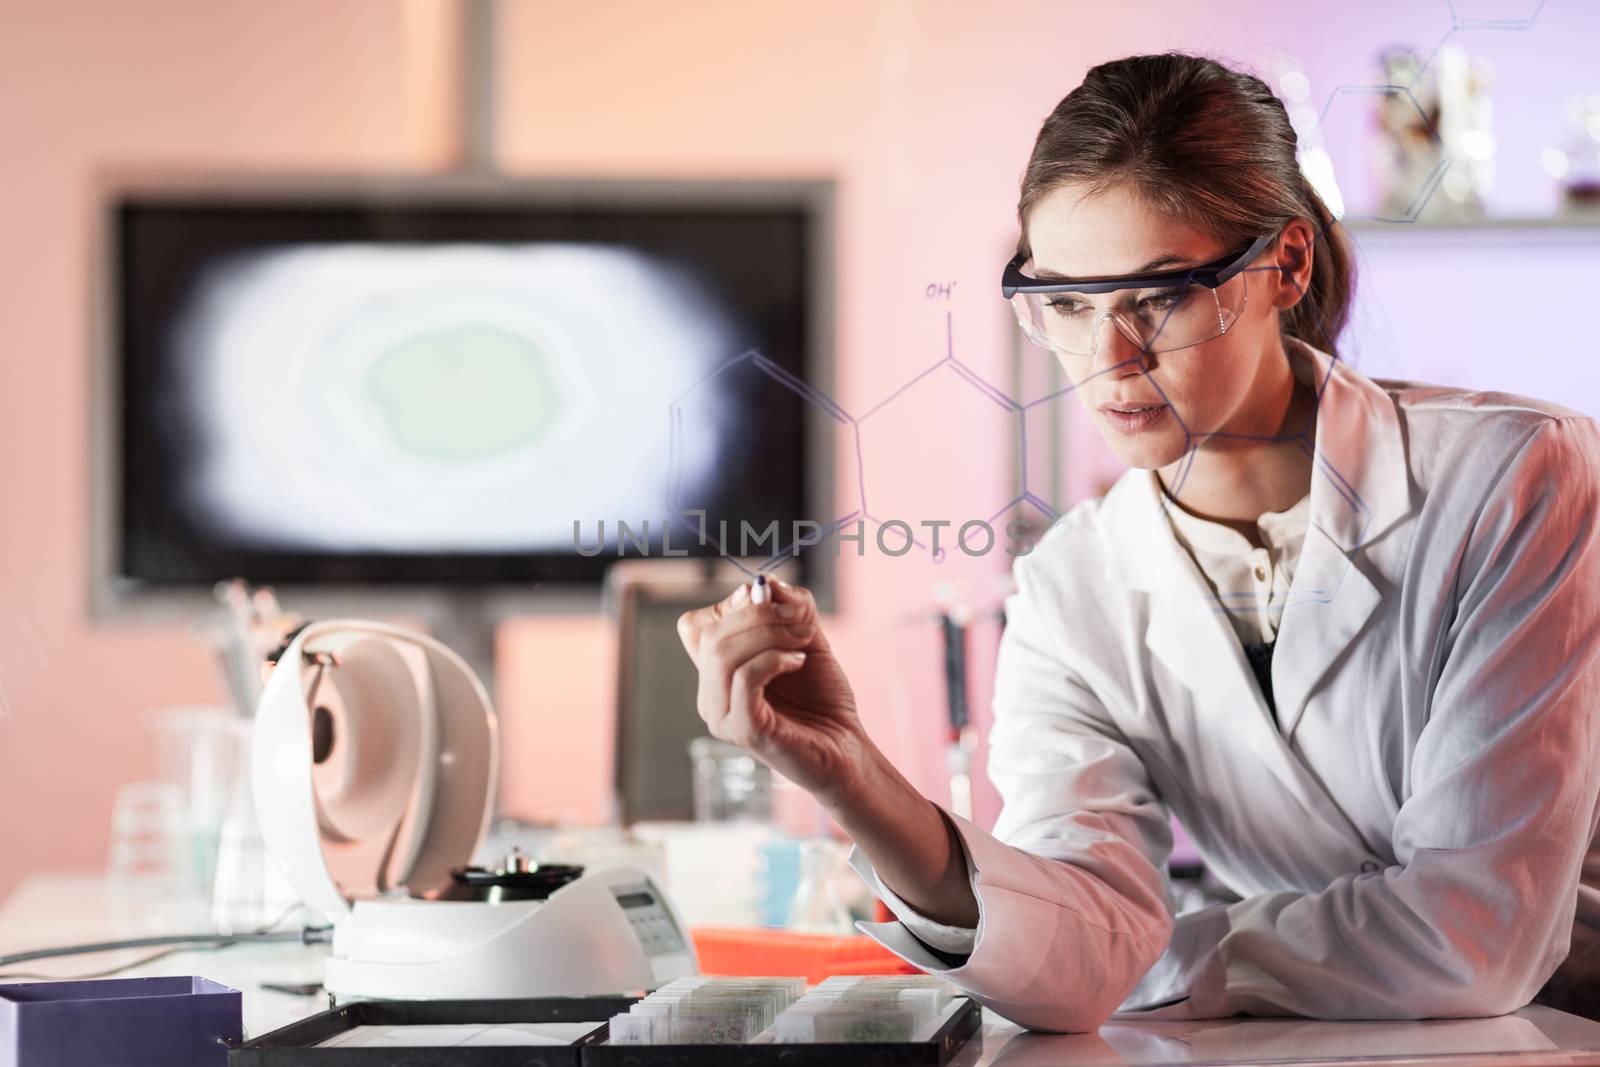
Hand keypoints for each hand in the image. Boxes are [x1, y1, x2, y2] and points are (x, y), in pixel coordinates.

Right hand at [676, 578, 866, 799]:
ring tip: (802, 641)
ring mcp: (722, 716)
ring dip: (768, 634)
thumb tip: (766, 584)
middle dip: (758, 615)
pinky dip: (774, 659)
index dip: (729, 606)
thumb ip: (788, 608)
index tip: (769, 601)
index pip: (695, 627)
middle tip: (799, 619)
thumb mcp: (806, 639)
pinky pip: (744, 678)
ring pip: (723, 654)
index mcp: (716, 674)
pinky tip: (799, 662)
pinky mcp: (742, 730)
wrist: (846, 747)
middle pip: (711, 635)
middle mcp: (710, 696)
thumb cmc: (823, 698)